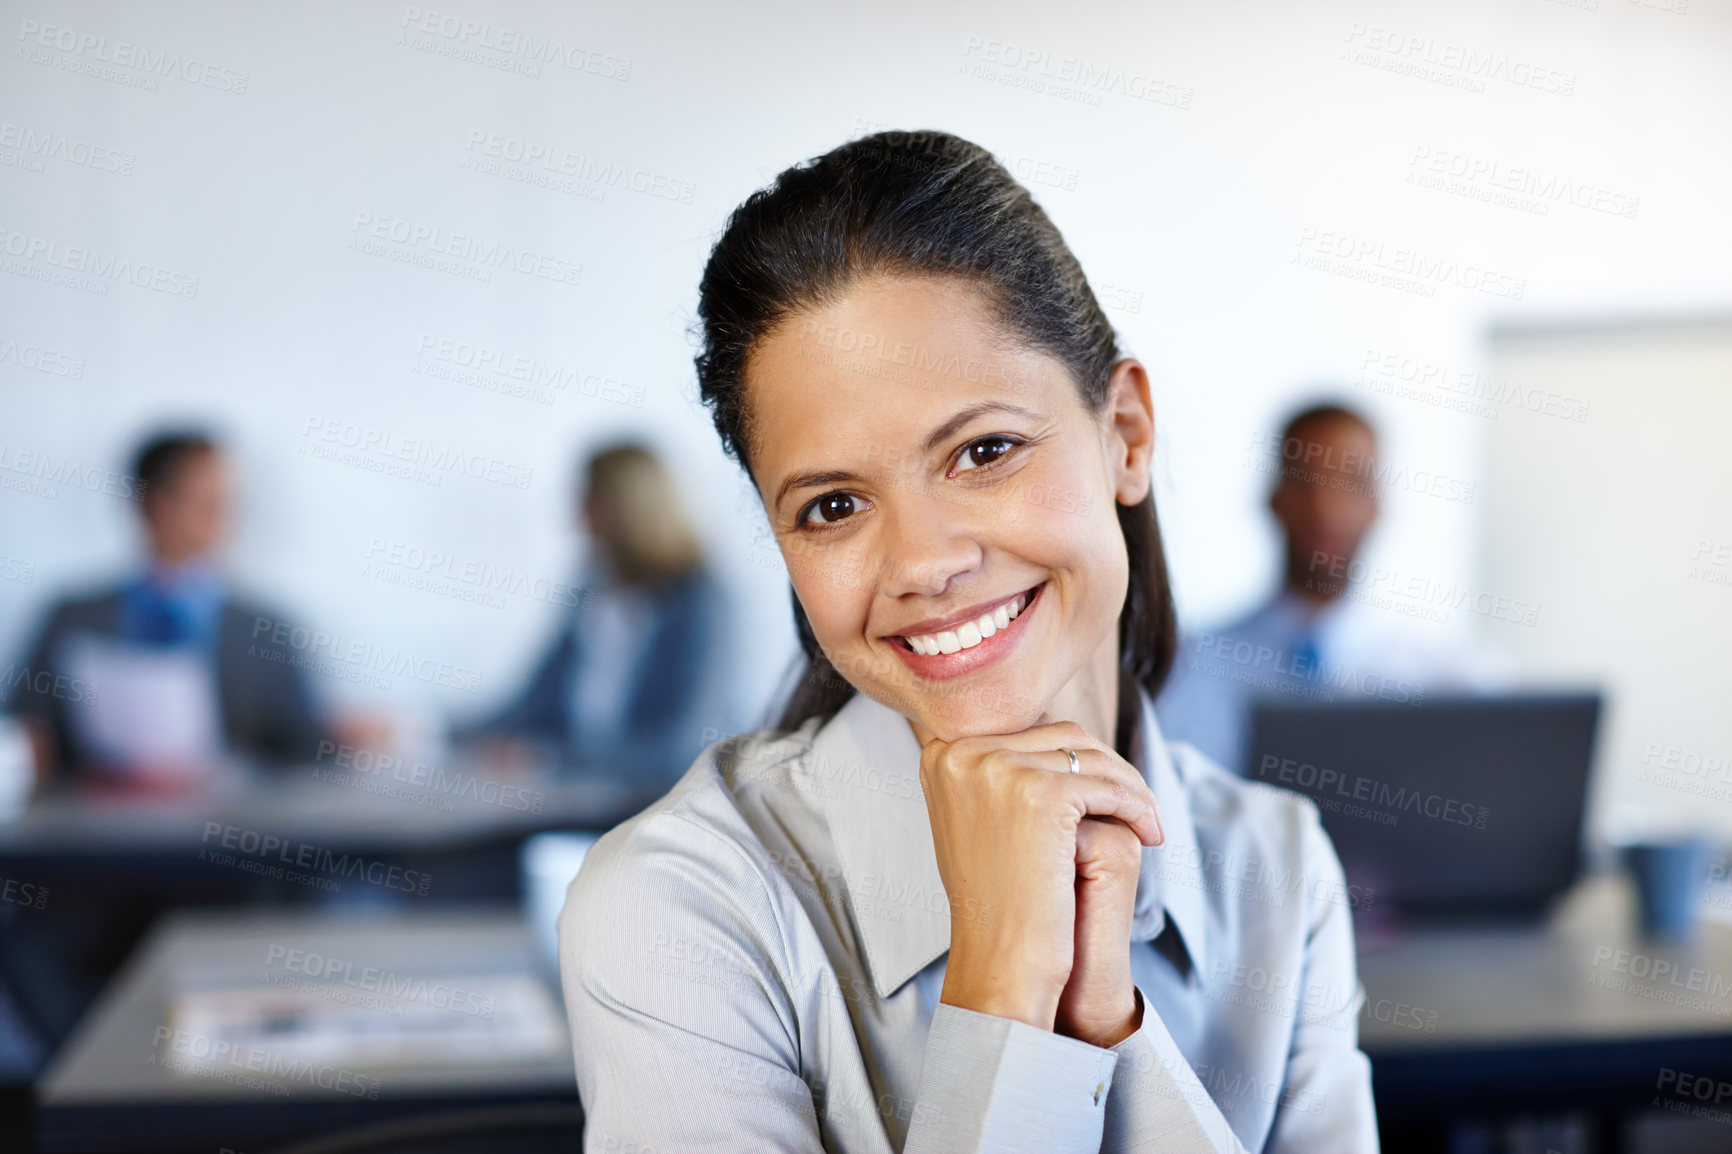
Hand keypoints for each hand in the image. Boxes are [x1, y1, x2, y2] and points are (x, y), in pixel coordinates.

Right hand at [918, 719, 1161, 1032]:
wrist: (999, 961)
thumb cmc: (995, 900)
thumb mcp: (977, 819)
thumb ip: (996, 771)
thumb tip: (1043, 724)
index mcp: (943, 753)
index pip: (1027, 729)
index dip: (1071, 756)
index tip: (1100, 784)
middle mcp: (961, 753)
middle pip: (1060, 735)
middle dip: (1106, 768)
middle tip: (1134, 803)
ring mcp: (997, 770)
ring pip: (1089, 757)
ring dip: (1128, 786)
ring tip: (1146, 820)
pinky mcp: (1039, 794)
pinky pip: (1109, 787)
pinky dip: (1137, 807)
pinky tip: (1149, 834)